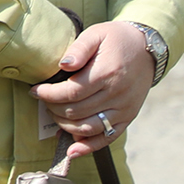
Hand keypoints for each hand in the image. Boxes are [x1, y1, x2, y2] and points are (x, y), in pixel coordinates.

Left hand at [30, 20, 155, 159]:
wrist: (147, 48)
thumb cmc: (117, 39)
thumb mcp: (97, 33)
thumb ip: (79, 48)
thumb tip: (63, 65)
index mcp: (107, 73)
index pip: (71, 92)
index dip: (49, 94)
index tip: (35, 90)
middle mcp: (117, 94)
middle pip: (76, 112)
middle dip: (53, 108)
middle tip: (43, 100)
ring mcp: (124, 109)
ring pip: (88, 128)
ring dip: (65, 126)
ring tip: (54, 114)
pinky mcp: (128, 118)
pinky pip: (107, 138)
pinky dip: (88, 147)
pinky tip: (71, 150)